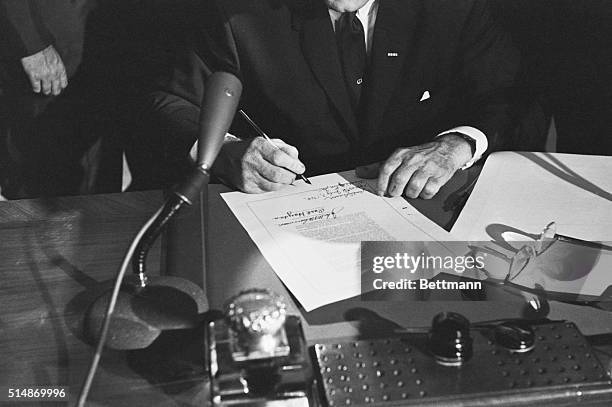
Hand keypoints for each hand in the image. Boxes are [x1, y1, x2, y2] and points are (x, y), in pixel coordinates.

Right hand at [21, 45, 67, 95]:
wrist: (34, 45)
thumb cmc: (44, 49)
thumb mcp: (56, 57)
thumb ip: (58, 67)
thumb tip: (58, 74)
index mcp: (60, 69)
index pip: (63, 84)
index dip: (60, 86)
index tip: (58, 87)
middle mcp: (53, 74)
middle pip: (56, 89)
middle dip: (54, 91)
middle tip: (52, 91)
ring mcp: (44, 76)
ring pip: (46, 90)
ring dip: (45, 91)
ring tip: (44, 91)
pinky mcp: (34, 76)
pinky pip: (36, 87)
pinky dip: (36, 89)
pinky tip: (36, 88)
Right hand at [212, 137, 305, 192]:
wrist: (226, 157)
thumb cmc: (250, 149)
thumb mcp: (268, 142)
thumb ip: (285, 149)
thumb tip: (297, 161)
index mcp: (257, 146)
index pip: (279, 157)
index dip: (293, 164)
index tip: (300, 167)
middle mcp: (251, 160)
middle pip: (277, 174)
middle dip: (290, 176)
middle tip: (293, 175)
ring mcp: (247, 175)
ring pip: (273, 185)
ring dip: (283, 183)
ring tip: (285, 178)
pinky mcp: (246, 186)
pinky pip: (266, 190)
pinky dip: (274, 187)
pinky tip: (273, 181)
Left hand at [356, 134, 472, 198]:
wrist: (447, 148)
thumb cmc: (419, 155)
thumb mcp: (399, 156)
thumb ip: (379, 166)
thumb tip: (360, 172)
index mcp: (401, 154)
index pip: (386, 168)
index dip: (381, 183)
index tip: (381, 193)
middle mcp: (414, 159)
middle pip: (399, 181)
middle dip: (395, 191)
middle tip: (396, 193)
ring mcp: (427, 168)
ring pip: (413, 189)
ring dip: (411, 194)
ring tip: (411, 191)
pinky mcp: (439, 176)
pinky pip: (428, 192)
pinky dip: (424, 195)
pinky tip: (424, 190)